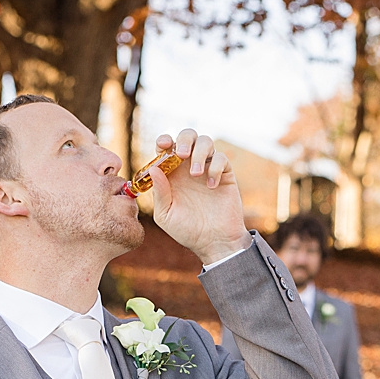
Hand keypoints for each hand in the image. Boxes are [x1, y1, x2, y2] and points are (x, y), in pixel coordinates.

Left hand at [148, 129, 250, 265]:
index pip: (167, 147)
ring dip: (199, 153)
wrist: (214, 242)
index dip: (164, 140)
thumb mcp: (165, 215)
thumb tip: (154, 169)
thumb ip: (159, 192)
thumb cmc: (187, 231)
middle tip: (182, 155)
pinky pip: (221, 158)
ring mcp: (208, 169)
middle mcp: (189, 167)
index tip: (164, 145)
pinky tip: (211, 186)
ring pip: (206, 142)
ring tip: (196, 175)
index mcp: (172, 173)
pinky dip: (215, 167)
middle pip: (188, 136)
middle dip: (184, 139)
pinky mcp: (225, 175)